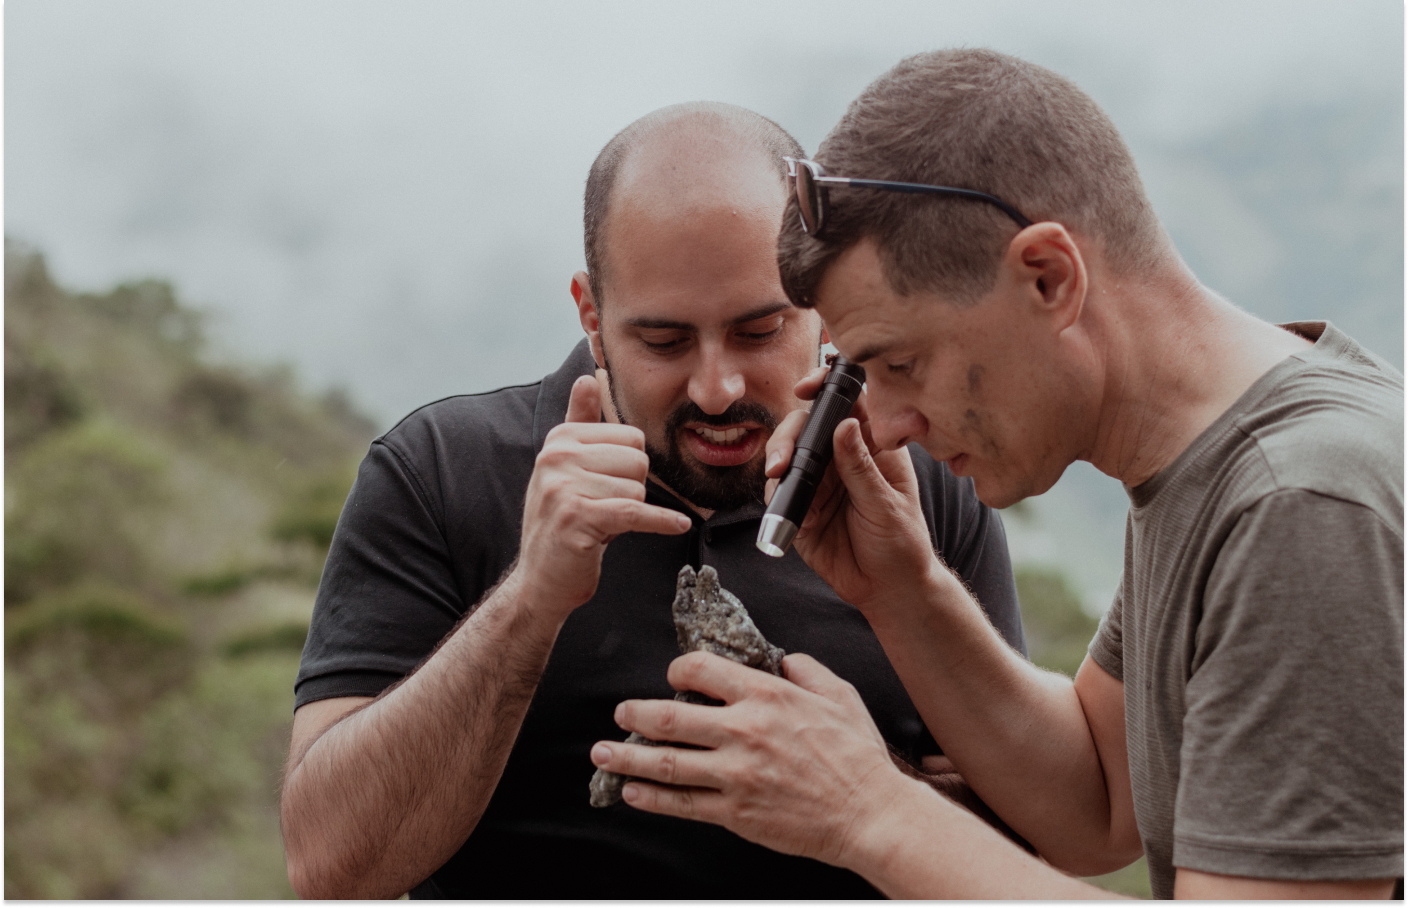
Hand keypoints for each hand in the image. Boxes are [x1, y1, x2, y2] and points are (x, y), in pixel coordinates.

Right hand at [517, 375, 690, 618]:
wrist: (541, 580)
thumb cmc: (562, 523)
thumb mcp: (567, 468)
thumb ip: (579, 422)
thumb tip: (588, 377)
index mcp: (559, 439)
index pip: (630, 437)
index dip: (630, 466)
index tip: (609, 485)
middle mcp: (556, 457)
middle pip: (637, 460)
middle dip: (633, 488)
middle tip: (609, 508)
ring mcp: (564, 487)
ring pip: (637, 488)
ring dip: (632, 511)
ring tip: (605, 524)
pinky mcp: (578, 518)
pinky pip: (635, 511)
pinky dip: (661, 521)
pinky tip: (678, 525)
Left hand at [589, 651, 916, 867]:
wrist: (871, 813)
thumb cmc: (858, 757)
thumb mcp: (838, 695)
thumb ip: (806, 670)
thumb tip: (783, 659)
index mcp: (767, 696)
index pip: (701, 670)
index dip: (679, 671)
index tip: (673, 677)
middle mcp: (744, 731)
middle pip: (670, 718)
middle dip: (635, 714)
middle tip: (620, 713)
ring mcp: (736, 774)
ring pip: (667, 763)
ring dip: (627, 758)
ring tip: (603, 754)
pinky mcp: (736, 812)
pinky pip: (683, 804)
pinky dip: (651, 798)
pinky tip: (633, 792)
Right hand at [764, 368, 941, 613]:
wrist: (888, 590)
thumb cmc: (902, 543)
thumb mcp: (887, 504)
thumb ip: (861, 467)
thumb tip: (844, 424)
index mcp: (873, 447)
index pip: (849, 403)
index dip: (827, 388)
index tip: (808, 388)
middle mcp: (842, 459)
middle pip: (807, 427)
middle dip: (789, 436)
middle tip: (784, 459)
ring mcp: (819, 483)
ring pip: (788, 457)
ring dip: (778, 462)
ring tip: (779, 478)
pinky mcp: (801, 509)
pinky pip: (779, 492)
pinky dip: (776, 493)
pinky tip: (785, 504)